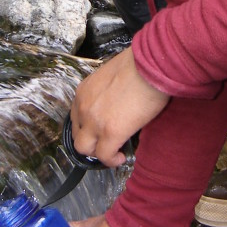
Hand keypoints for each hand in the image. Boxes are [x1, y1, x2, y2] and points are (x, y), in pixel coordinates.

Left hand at [70, 47, 168, 166]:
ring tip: (112, 152)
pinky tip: (121, 157)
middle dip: (90, 142)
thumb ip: (107, 92)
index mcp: (84, 92)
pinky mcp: (110, 133)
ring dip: (97, 152)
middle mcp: (83, 107)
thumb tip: (115, 102)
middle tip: (104, 144)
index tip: (98, 131)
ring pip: (84, 148)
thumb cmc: (139, 65)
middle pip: (77, 135)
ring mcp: (94, 121)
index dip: (87, 127)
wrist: (150, 66)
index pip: (76, 117)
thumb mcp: (112, 77)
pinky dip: (112, 160)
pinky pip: (104, 156)